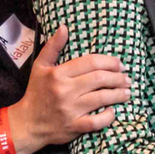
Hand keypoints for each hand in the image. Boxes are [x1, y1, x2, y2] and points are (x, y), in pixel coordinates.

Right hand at [4, 24, 130, 153]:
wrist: (27, 122)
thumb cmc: (37, 92)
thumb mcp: (40, 67)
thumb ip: (53, 47)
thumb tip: (64, 27)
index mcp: (58, 74)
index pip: (91, 62)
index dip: (110, 62)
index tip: (120, 65)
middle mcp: (65, 90)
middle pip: (100, 79)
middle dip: (118, 78)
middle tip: (127, 79)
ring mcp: (70, 110)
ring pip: (102, 99)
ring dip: (119, 94)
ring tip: (127, 92)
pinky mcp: (74, 126)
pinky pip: (96, 122)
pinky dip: (108, 116)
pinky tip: (114, 111)